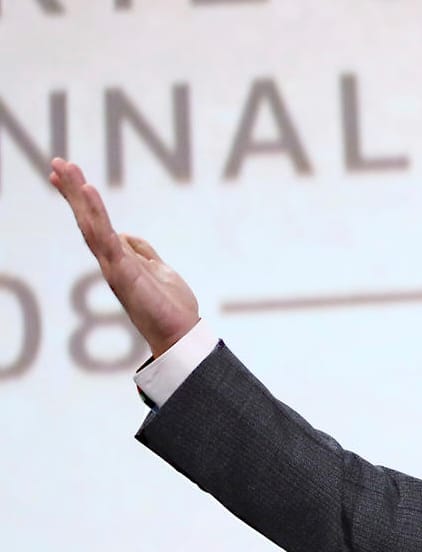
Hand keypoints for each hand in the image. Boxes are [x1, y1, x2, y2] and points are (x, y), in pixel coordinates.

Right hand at [49, 158, 199, 357]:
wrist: (180, 334)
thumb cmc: (170, 308)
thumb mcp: (159, 270)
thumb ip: (143, 252)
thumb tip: (127, 235)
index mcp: (118, 258)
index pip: (94, 223)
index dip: (79, 200)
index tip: (63, 176)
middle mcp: (110, 261)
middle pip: (87, 219)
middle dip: (72, 191)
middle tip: (57, 162)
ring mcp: (113, 266)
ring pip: (91, 225)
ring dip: (78, 196)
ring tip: (67, 170)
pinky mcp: (122, 272)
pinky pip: (106, 238)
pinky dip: (97, 214)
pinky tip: (88, 192)